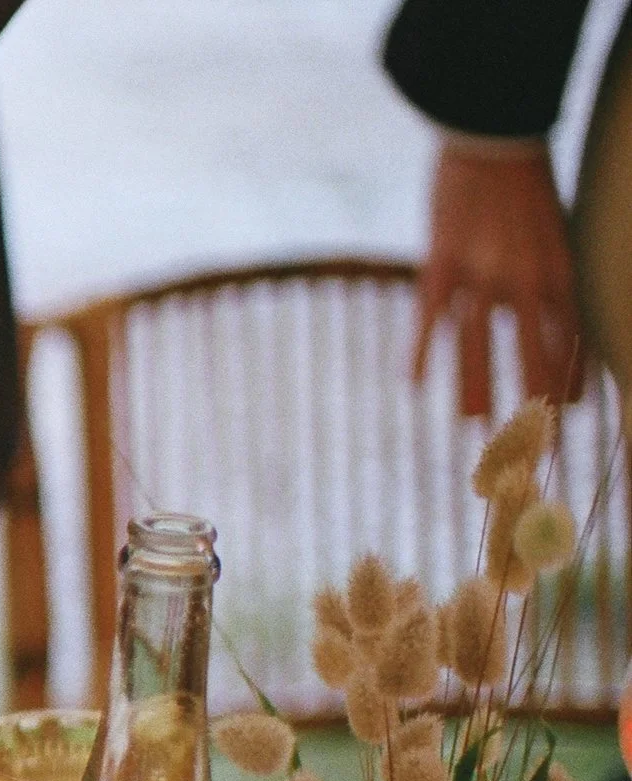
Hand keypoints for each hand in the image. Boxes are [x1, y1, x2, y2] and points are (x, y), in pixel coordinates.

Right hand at [415, 139, 584, 418]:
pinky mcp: (440, 262)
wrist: (494, 131)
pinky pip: (430, 317)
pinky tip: (413, 383)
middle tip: (535, 444)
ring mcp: (481, 274)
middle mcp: (525, 280)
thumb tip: (540, 316)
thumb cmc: (528, 177)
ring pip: (479, 345)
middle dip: (534, 400)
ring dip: (476, 388)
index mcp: (561, 269)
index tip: (568, 415)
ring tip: (475, 426)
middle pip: (533, 354)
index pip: (572, 340)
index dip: (571, 380)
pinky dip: (421, 351)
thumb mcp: (556, 228)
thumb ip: (550, 273)